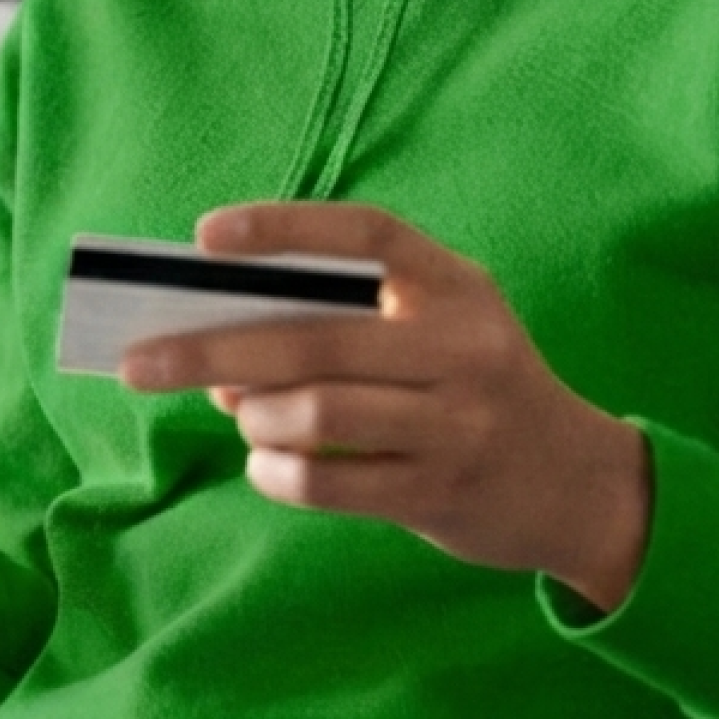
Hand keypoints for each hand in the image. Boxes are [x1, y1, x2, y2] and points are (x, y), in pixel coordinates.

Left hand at [118, 202, 651, 611]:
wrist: (577, 482)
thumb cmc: (476, 383)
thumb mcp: (435, 326)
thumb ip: (344, 319)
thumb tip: (221, 344)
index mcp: (455, 283)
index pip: (364, 233)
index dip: (284, 227)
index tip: (205, 237)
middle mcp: (462, 345)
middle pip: (316, 337)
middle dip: (214, 346)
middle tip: (142, 361)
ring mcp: (456, 422)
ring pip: (319, 412)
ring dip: (253, 413)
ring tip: (237, 411)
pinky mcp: (441, 492)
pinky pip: (332, 483)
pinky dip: (277, 472)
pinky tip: (264, 462)